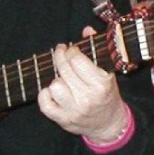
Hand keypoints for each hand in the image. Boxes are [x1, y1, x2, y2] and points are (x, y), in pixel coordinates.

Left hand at [38, 26, 130, 142]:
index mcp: (101, 84)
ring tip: (63, 79)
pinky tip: (53, 92)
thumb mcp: (107, 73)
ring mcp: (73, 110)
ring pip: (54, 85)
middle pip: (64, 69)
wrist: (109, 125)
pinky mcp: (62, 120)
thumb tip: (86, 29)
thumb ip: (96, 50)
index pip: (77, 60)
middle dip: (60, 57)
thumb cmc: (107, 95)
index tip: (71, 49)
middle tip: (61, 53)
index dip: (71, 50)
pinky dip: (46, 95)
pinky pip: (44, 103)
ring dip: (57, 80)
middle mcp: (87, 98)